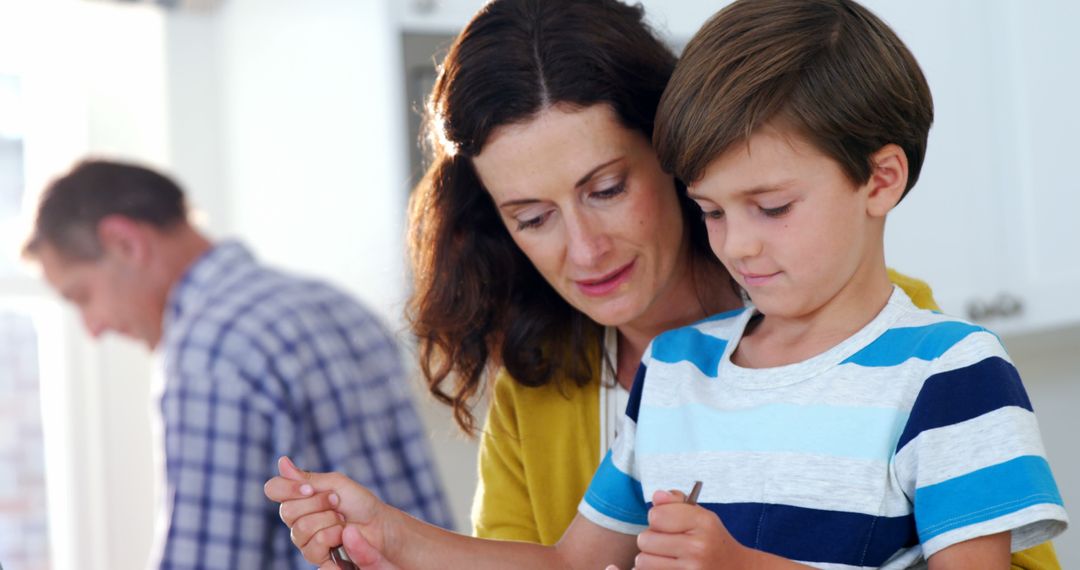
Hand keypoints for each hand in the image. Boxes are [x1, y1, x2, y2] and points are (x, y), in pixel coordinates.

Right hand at [265, 456, 397, 566]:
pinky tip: (342, 534)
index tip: (309, 489)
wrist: (378, 525)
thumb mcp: (335, 484)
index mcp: (299, 497)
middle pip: (287, 511)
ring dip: (328, 520)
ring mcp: (304, 538)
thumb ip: (307, 477)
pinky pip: (313, 546)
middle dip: (318, 503)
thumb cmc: (359, 502)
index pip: (273, 489)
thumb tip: (281, 462)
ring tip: (342, 519)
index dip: (288, 488)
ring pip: (301, 529)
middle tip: (336, 502)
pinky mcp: (315, 555)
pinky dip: (333, 536)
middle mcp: (297, 517)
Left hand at [632, 489, 748, 569]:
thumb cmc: (712, 540)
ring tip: (667, 557)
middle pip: (645, 539)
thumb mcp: (701, 515)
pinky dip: (654, 569)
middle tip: (667, 542)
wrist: (736, 569)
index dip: (657, 518)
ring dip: (650, 558)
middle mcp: (697, 547)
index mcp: (703, 522)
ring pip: (643, 561)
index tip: (666, 523)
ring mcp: (691, 569)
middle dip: (652, 540)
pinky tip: (668, 566)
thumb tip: (657, 496)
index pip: (655, 515)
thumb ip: (676, 502)